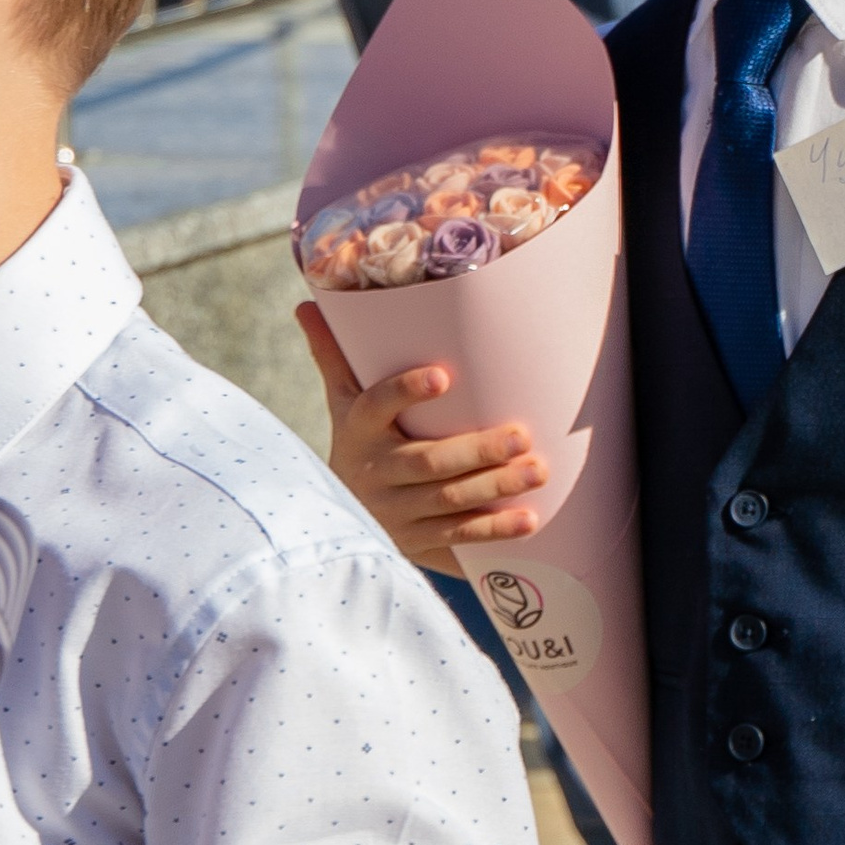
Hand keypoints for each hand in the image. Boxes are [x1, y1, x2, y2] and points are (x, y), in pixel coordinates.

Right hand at [298, 307, 548, 573]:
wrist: (337, 519)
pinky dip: (494, 530)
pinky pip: (458, 536)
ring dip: (495, 487)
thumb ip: (334, 356)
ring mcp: (396, 511)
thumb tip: (305, 304)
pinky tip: (530, 518)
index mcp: (359, 430)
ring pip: (448, 500)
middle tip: (522, 435)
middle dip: (475, 451)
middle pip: (427, 462)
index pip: (377, 405)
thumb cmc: (356, 444)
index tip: (443, 376)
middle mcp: (375, 472)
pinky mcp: (418, 541)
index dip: (406, 392)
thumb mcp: (342, 403)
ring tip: (538, 470)